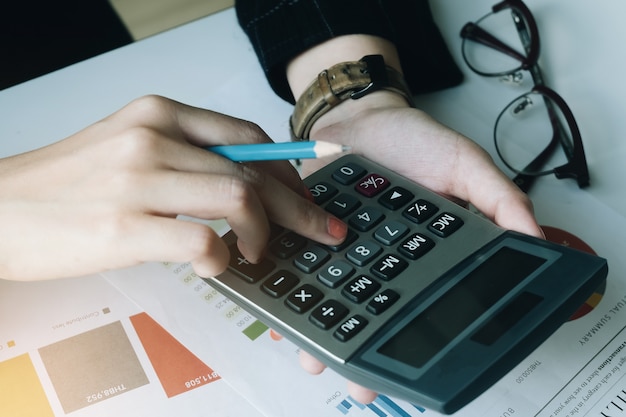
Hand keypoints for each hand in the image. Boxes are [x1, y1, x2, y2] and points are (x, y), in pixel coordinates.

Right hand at [0, 95, 346, 280]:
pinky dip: (222, 258)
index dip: (287, 170)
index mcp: (159, 114)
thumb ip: (185, 157)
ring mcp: (139, 181)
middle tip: (320, 231)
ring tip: (256, 254)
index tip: (307, 195)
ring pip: (239, 199)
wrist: (0, 208)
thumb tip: (245, 188)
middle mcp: (153, 138)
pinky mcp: (124, 227)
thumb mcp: (128, 147)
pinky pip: (203, 241)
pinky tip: (215, 265)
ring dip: (264, 235)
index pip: (248, 135)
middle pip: (255, 171)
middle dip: (299, 208)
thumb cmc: (68, 183)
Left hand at [296, 91, 543, 403]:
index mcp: (421, 254)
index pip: (423, 303)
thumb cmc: (412, 140)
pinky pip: (300, 272)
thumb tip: (535, 239)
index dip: (421, 336)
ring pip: (333, 304)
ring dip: (323, 334)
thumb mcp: (464, 163)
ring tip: (315, 358)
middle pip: (373, 315)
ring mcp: (343, 254)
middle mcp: (381, 261)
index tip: (414, 365)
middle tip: (359, 379)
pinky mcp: (309, 238)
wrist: (358, 118)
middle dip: (363, 348)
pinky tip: (281, 316)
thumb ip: (498, 198)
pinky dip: (289, 294)